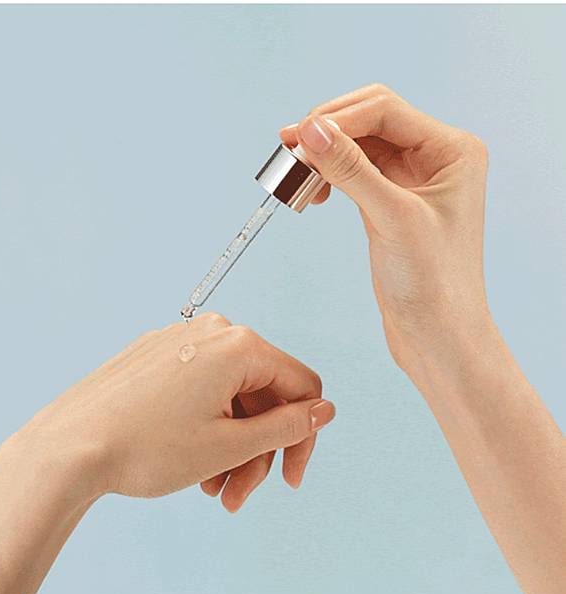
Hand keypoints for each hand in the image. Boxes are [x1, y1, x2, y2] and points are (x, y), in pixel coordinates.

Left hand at [14, 313, 334, 504]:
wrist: (67, 448)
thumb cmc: (146, 448)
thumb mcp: (229, 445)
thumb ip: (286, 426)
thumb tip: (324, 409)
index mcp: (239, 346)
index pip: (301, 387)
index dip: (303, 436)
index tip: (290, 478)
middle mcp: (212, 332)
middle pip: (263, 394)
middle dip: (258, 450)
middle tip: (238, 495)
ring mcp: (180, 341)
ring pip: (231, 395)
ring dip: (232, 445)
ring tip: (213, 488)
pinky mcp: (156, 355)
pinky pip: (200, 388)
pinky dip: (206, 426)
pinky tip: (192, 462)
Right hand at [280, 84, 491, 373]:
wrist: (437, 335)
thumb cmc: (433, 283)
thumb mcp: (391, 218)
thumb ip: (350, 168)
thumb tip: (311, 128)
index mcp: (451, 150)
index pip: (383, 111)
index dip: (336, 119)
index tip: (295, 138)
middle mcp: (435, 157)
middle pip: (369, 120)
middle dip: (327, 132)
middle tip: (290, 151)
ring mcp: (412, 178)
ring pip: (358, 145)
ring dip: (325, 155)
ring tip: (297, 177)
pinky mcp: (391, 201)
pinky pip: (355, 172)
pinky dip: (330, 175)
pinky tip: (315, 192)